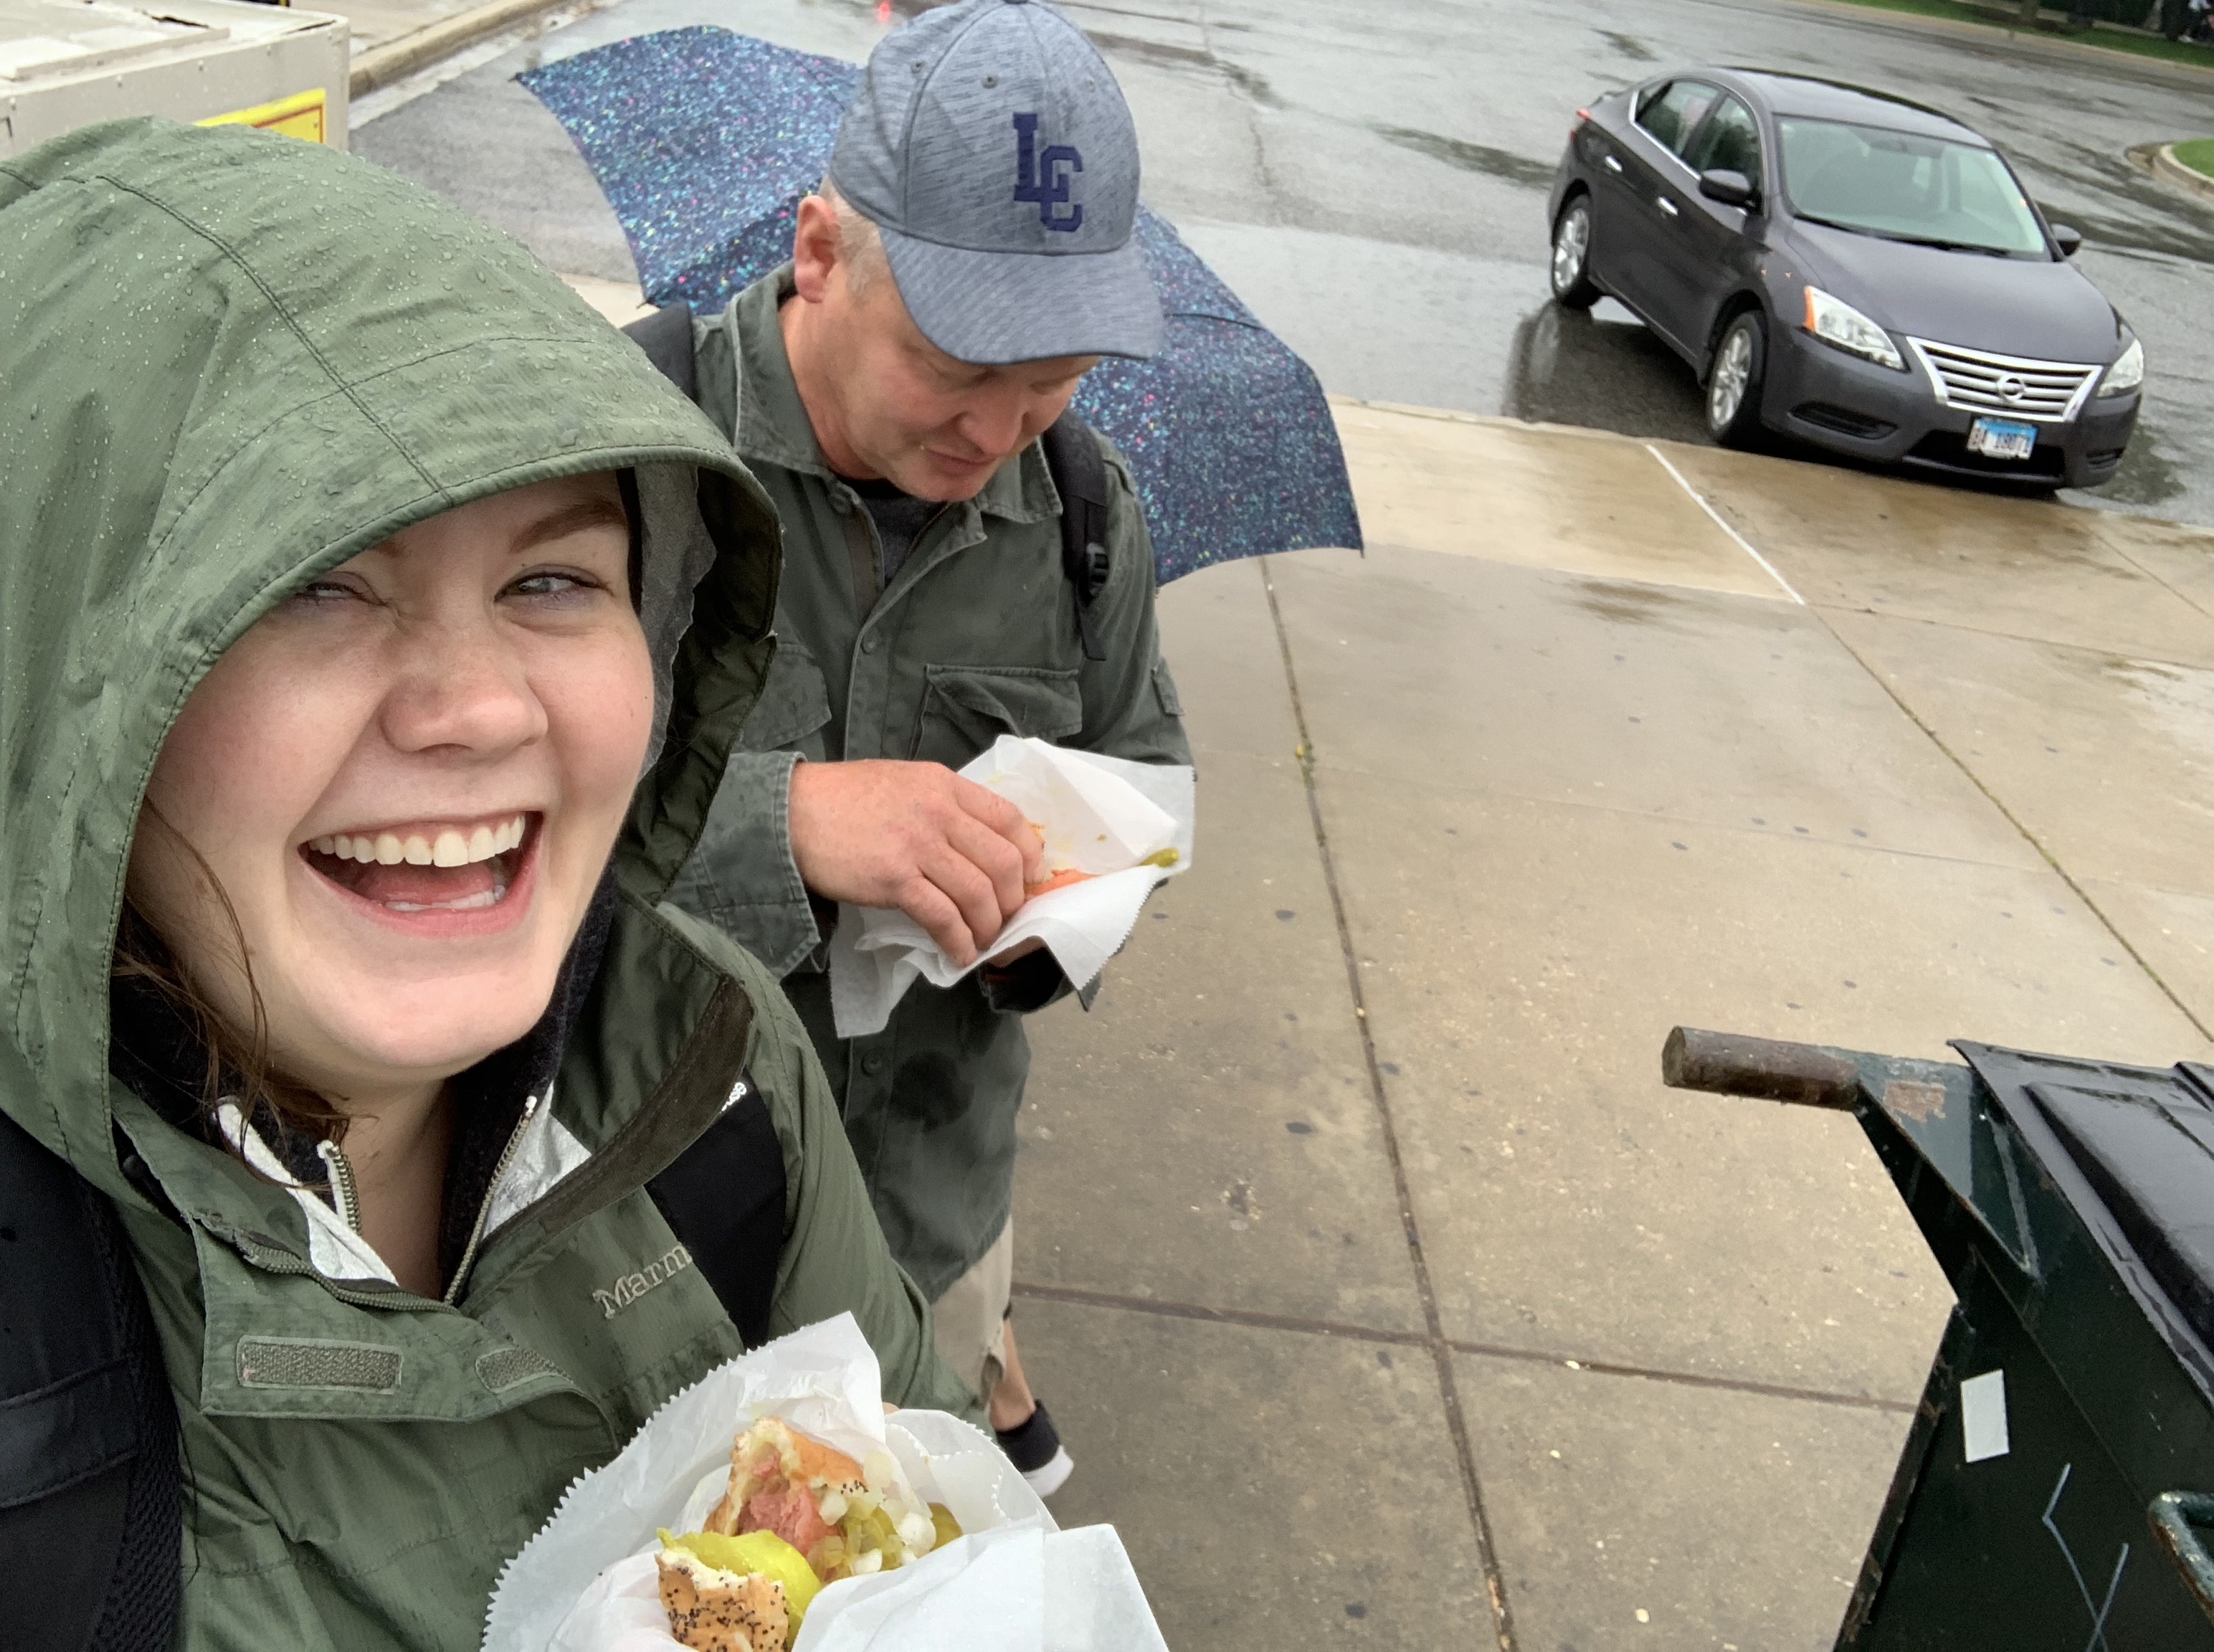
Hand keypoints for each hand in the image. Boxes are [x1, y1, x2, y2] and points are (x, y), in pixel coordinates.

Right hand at [788, 760, 1042, 964]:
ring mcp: (917, 845)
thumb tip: (979, 843)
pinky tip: (959, 952)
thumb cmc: (847, 799)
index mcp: (946, 785)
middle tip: (1005, 918)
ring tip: (983, 941)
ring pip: (978, 893)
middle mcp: (939, 812)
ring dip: (988, 926)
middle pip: (1003, 861)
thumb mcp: (907, 783)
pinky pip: (942, 916)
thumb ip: (944, 804)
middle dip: (1012, 899)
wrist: (793, 811)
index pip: (1010, 819)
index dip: (1029, 855)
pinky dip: (958, 940)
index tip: (1028, 880)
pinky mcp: (894, 878)